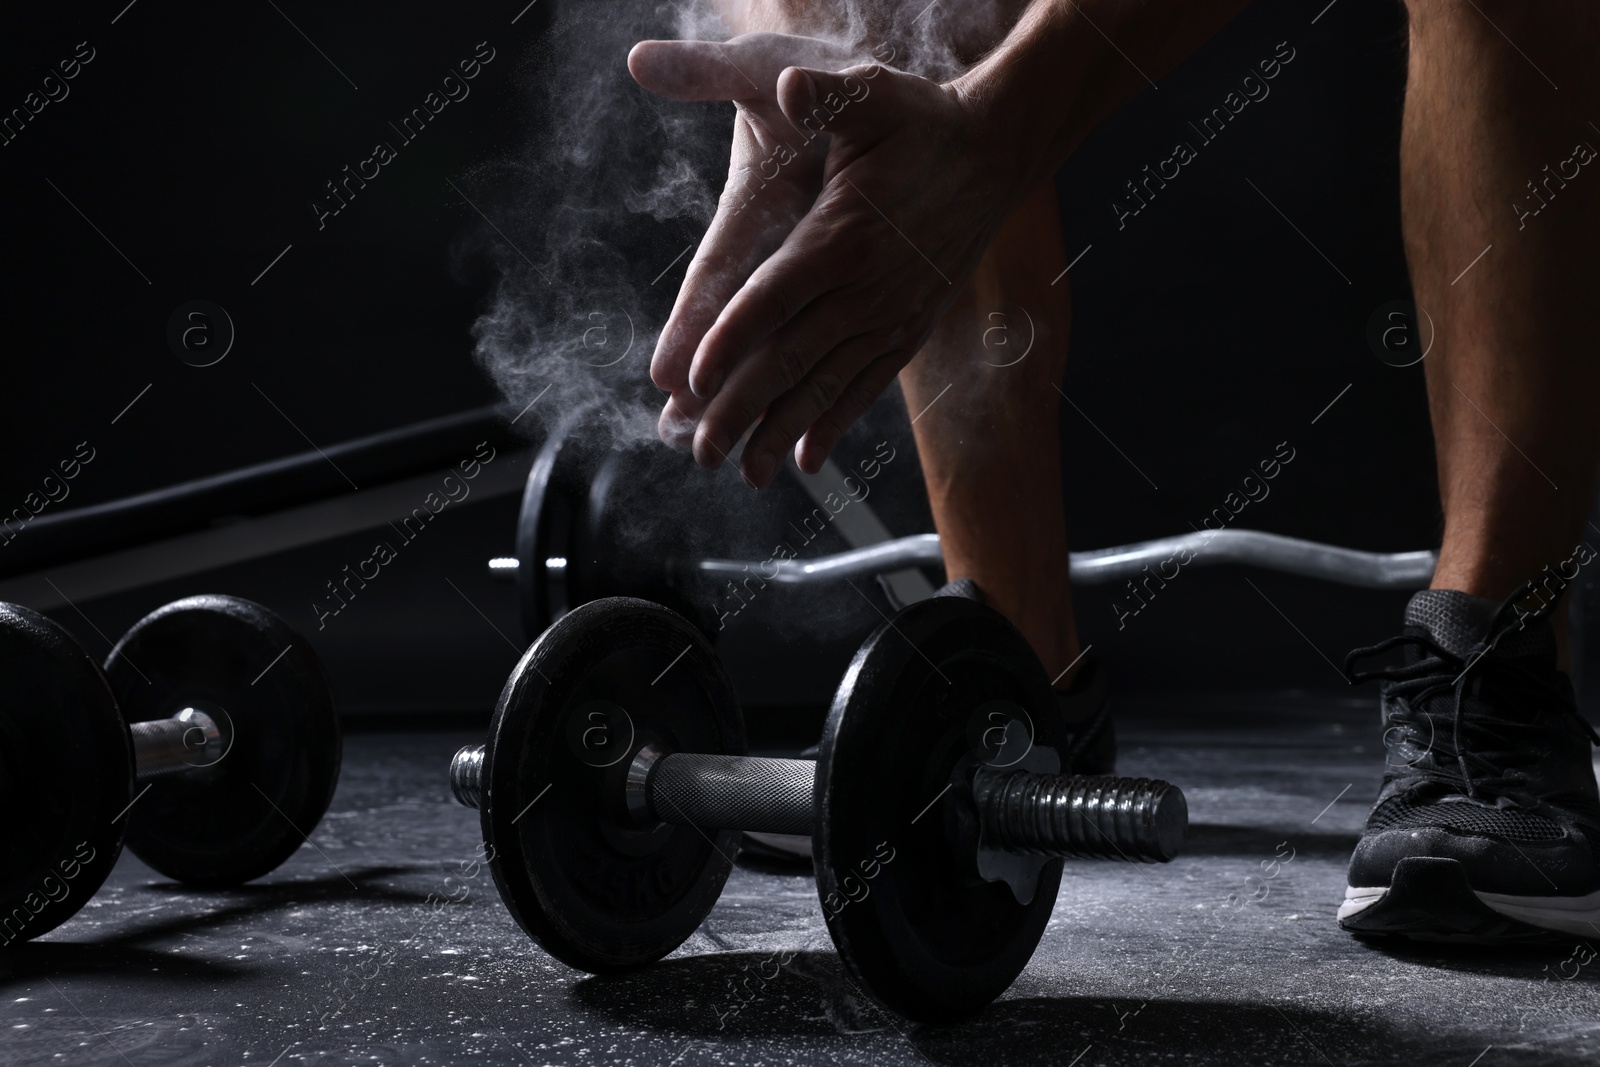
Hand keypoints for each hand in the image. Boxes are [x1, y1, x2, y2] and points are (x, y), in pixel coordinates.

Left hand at [631, 34, 1015, 485]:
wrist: (997, 154)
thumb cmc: (925, 123)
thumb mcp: (874, 97)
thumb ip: (828, 96)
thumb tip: (790, 82)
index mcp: (844, 236)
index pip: (775, 297)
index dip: (732, 340)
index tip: (692, 380)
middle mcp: (868, 289)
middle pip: (792, 358)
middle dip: (741, 409)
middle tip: (700, 452)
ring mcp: (891, 317)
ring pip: (826, 385)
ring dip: (782, 432)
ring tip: (745, 473)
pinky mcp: (908, 330)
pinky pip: (866, 387)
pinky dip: (835, 424)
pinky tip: (808, 460)